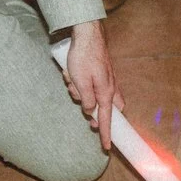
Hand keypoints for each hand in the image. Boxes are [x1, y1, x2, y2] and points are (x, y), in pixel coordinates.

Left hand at [60, 20, 119, 152]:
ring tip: (70, 77)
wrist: (87, 33)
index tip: (106, 147)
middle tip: (80, 99)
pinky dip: (79, 81)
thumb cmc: (84, 56)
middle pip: (105, 108)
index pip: (107, 119)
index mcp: (106, 92)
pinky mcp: (100, 71)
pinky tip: (71, 70)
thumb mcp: (81, 82)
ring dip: (79, 90)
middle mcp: (110, 87)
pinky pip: (90, 83)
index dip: (106, 134)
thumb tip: (90, 112)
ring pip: (94, 95)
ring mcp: (107, 79)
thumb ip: (86, 100)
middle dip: (91, 108)